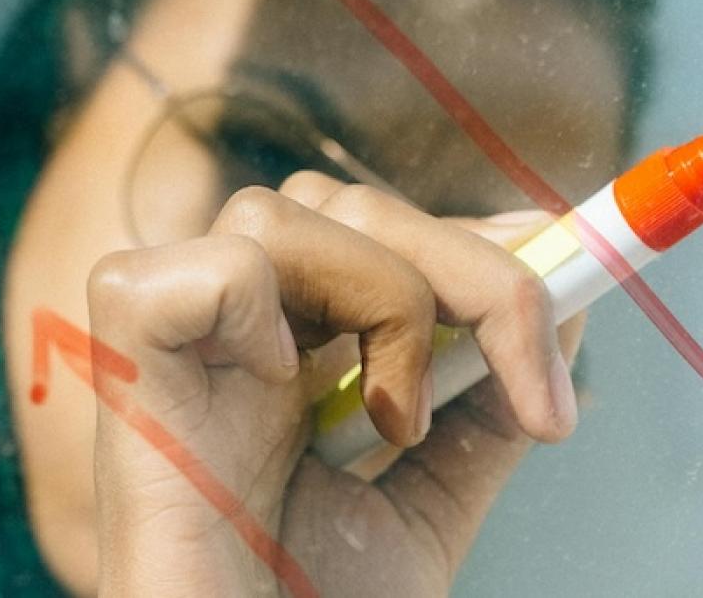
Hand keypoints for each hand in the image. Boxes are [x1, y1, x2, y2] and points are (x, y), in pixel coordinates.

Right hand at [87, 172, 584, 595]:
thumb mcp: (430, 500)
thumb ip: (487, 405)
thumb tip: (568, 304)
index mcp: (291, 344)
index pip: (377, 225)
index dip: (470, 234)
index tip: (572, 271)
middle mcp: (233, 323)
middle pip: (347, 203)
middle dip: (472, 276)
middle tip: (530, 392)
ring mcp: (178, 332)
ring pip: (288, 212)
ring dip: (385, 303)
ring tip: (396, 423)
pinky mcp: (130, 351)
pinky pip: (211, 266)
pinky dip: (261, 306)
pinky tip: (280, 387)